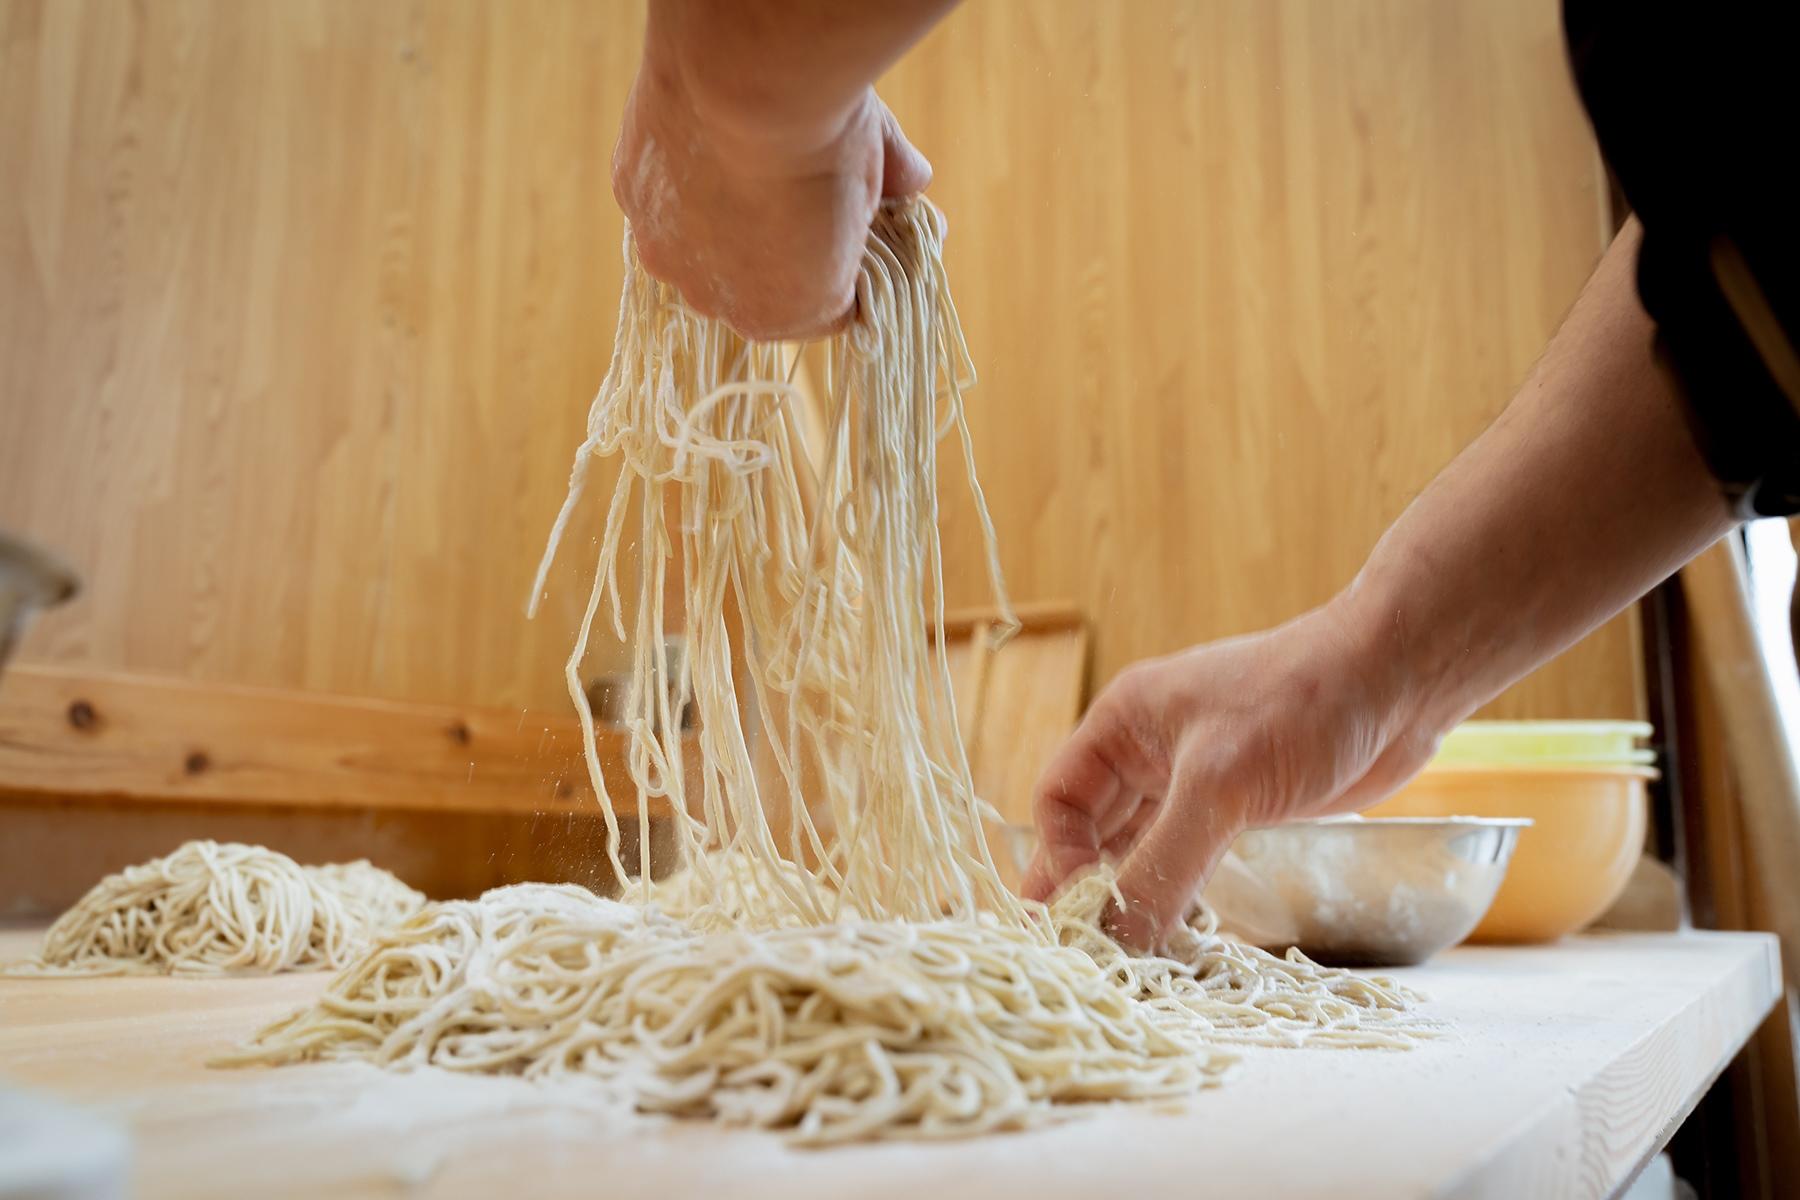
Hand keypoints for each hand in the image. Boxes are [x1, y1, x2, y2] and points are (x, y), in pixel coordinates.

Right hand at [612, 47, 930, 340]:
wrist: (747, 82)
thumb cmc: (826, 136)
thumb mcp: (880, 166)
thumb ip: (895, 186)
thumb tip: (915, 180)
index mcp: (789, 315)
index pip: (822, 310)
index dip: (843, 266)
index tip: (856, 228)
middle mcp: (720, 304)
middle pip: (756, 284)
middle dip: (780, 247)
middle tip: (799, 188)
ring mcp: (668, 256)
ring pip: (699, 248)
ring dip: (720, 221)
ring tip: (744, 161)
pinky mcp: (630, 202)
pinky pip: (661, 203)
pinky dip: (681, 181)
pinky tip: (705, 141)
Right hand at [1020, 603, 1441, 948]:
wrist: (1402, 678)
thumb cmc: (1305, 701)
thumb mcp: (1220, 783)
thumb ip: (1162, 863)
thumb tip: (1113, 936)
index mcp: (1125, 722)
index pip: (1059, 799)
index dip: (1058, 858)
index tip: (1073, 917)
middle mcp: (1150, 750)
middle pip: (1092, 828)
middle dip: (1085, 885)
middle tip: (1079, 953)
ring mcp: (1196, 777)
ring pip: (1141, 846)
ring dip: (1131, 894)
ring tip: (1122, 955)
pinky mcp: (1240, 803)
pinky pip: (1188, 856)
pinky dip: (1177, 892)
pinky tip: (1174, 931)